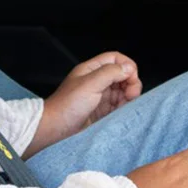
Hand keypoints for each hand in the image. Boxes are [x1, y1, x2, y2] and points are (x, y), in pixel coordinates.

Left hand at [26, 52, 141, 156]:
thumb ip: (110, 73)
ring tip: (127, 104)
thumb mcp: (90, 84)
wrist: (56, 129)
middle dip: (131, 82)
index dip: (127, 65)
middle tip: (131, 94)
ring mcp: (100, 96)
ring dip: (129, 96)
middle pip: (122, 75)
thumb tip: (129, 68)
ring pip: (123, 90)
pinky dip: (125, 106)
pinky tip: (124, 111)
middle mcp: (97, 80)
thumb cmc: (67, 105)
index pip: (115, 59)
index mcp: (92, 69)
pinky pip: (119, 105)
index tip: (131, 77)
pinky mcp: (103, 110)